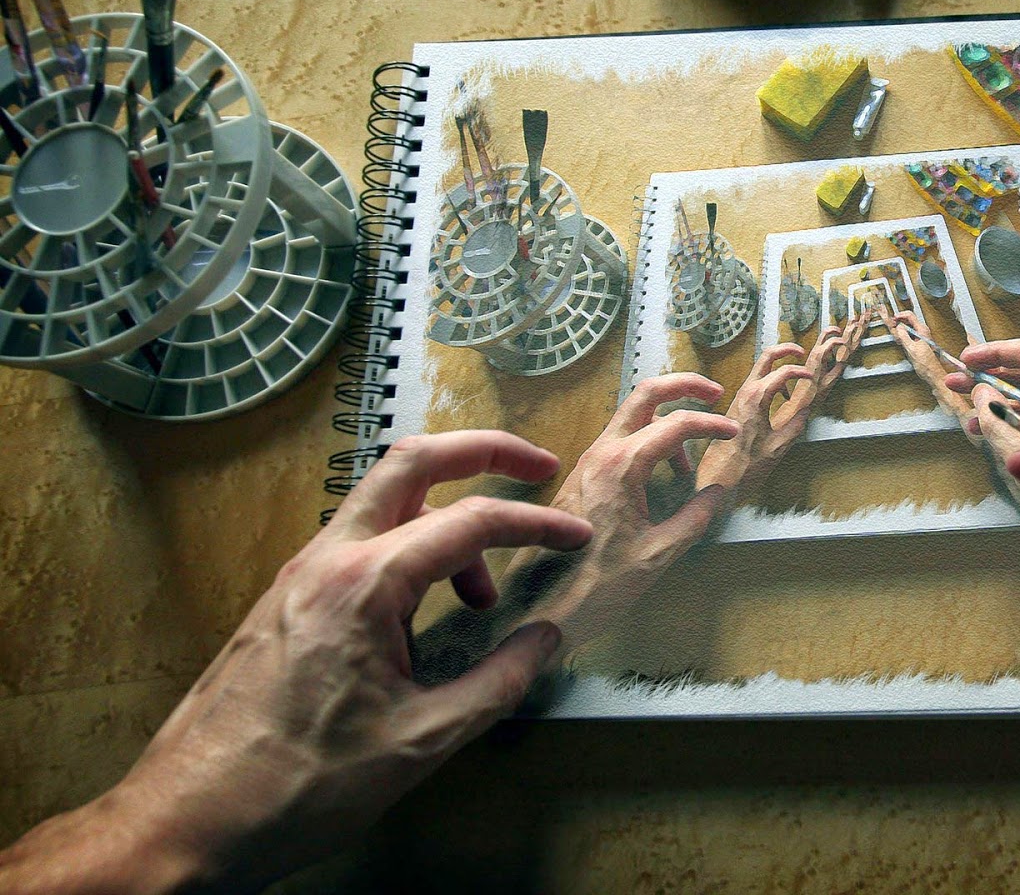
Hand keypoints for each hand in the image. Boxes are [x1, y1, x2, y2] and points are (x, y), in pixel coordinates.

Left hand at [0, 432, 592, 893]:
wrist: (191, 818)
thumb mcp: (422, 741)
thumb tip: (544, 641)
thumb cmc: (297, 785)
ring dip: (444, 517)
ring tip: (481, 590)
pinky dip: (408, 550)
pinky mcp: (288, 599)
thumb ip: (496, 682)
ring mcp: (300, 574)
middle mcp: (327, 560)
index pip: (469, 522)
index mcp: (363, 585)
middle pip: (413, 461)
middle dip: (483, 453)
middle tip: (536, 467)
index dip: (536, 524)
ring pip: (383, 501)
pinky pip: (359, 544)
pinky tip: (426, 613)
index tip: (575, 537)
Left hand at [443, 373, 742, 665]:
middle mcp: (601, 452)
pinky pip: (621, 439)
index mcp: (622, 466)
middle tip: (713, 393)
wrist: (541, 606)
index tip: (734, 434)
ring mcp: (588, 461)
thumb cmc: (597, 585)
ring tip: (691, 454)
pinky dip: (648, 439)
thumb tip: (717, 492)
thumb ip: (695, 517)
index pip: (677, 423)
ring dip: (665, 417)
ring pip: (631, 414)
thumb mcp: (659, 554)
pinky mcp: (583, 475)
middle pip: (645, 394)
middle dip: (682, 386)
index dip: (712, 424)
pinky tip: (662, 475)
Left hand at [698, 316, 864, 491]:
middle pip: (766, 355)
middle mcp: (745, 391)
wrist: (719, 476)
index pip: (784, 370)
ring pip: (760, 366)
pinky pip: (756, 381)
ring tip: (794, 377)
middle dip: (786, 349)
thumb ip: (796, 425)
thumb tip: (806, 411)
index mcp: (757, 398)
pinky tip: (780, 397)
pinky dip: (771, 380)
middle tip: (801, 352)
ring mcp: (739, 396)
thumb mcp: (779, 446)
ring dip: (778, 365)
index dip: (802, 371)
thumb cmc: (744, 465)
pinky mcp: (737, 403)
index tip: (812, 377)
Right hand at [881, 307, 947, 386]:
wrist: (932, 373)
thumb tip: (898, 328)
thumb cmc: (926, 364)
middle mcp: (923, 332)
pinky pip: (910, 335)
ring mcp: (921, 337)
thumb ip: (904, 337)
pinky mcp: (919, 343)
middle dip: (899, 323)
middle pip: (909, 321)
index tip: (893, 319)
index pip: (910, 315)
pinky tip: (900, 341)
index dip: (900, 316)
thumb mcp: (911, 349)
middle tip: (892, 327)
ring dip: (901, 330)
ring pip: (908, 328)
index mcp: (922, 330)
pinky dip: (903, 336)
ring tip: (896, 335)